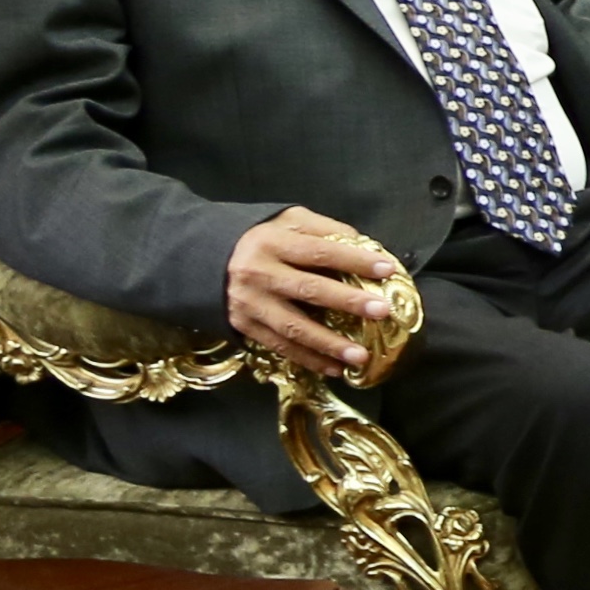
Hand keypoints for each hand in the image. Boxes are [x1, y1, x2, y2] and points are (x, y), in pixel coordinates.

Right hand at [223, 208, 400, 376]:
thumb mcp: (288, 221)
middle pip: (309, 290)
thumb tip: (365, 247)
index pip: (320, 251)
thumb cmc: (260, 238)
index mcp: (272, 242)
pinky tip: (334, 368)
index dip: (355, 260)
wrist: (202, 259)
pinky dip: (308, 359)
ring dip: (329, 344)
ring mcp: (250, 303)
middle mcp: (258, 273)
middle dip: (348, 302)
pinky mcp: (244, 326)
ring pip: (293, 327)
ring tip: (360, 356)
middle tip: (382, 311)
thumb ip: (325, 229)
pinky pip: (280, 347)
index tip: (387, 269)